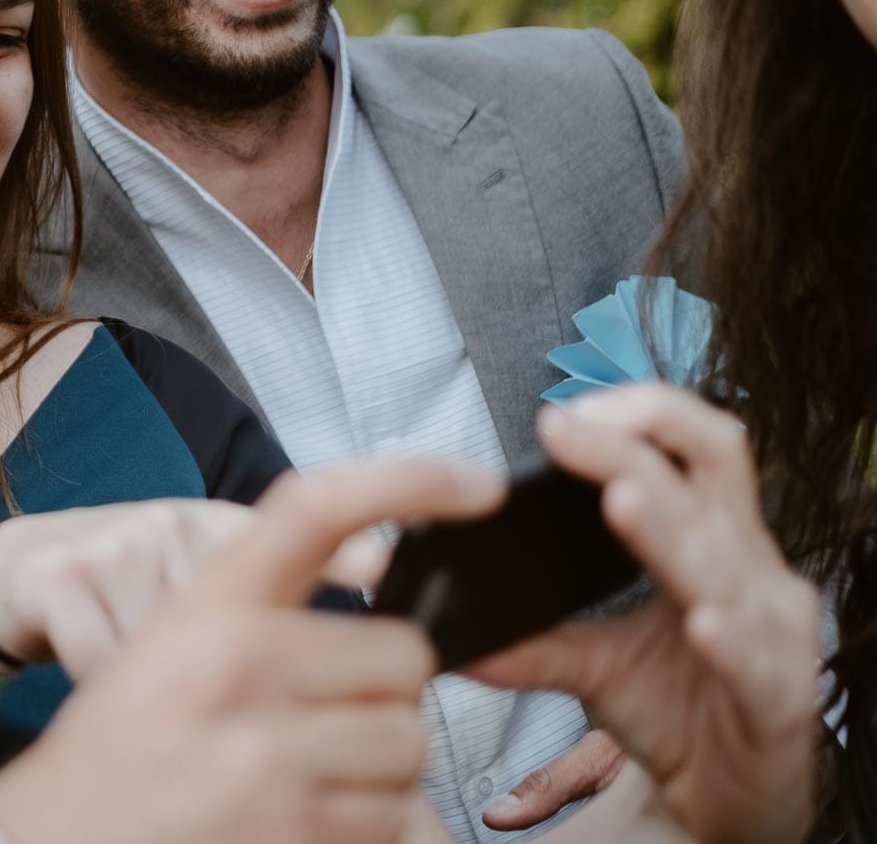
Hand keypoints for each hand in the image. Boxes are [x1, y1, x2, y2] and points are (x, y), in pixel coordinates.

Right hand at [0, 458, 505, 843]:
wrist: (56, 837)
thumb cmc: (125, 736)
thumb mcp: (170, 640)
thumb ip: (266, 610)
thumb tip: (393, 606)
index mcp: (206, 603)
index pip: (317, 509)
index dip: (407, 481)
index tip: (476, 487)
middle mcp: (238, 665)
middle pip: (403, 655)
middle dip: (382, 689)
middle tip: (323, 709)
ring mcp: (266, 756)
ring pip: (411, 743)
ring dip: (379, 764)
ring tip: (304, 770)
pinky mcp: (292, 834)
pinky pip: (395, 819)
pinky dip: (368, 823)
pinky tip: (300, 814)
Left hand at [466, 387, 821, 843]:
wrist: (729, 802)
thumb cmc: (673, 711)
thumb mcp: (590, 664)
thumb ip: (527, 639)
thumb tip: (435, 618)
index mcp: (709, 540)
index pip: (688, 448)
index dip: (635, 416)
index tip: (556, 415)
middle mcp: (749, 568)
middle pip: (711, 470)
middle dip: (636, 442)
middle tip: (563, 428)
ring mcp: (774, 629)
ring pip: (727, 562)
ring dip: (671, 529)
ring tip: (621, 499)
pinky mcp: (782, 697)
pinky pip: (757, 660)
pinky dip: (729, 638)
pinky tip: (701, 623)